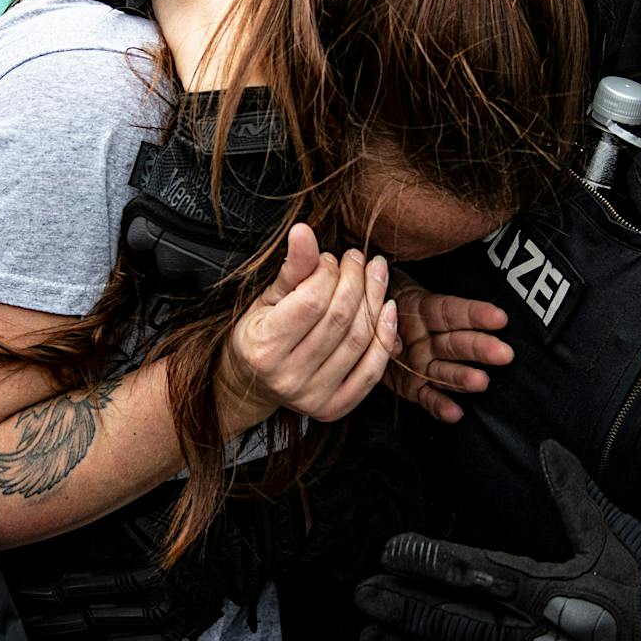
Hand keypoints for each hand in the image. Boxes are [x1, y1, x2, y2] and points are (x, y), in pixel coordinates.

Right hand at [219, 225, 398, 427]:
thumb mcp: (267, 298)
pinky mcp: (334, 409)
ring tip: (374, 275)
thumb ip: (291, 268)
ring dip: (375, 300)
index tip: (331, 259)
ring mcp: (313, 397)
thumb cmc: (260, 334)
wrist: (252, 383)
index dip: (329, 272)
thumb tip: (304, 231)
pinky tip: (388, 309)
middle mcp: (287, 377)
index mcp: (263, 347)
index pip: (312, 300)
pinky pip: (372, 371)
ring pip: (359, 340)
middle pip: (340, 319)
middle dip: (356, 280)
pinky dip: (385, 337)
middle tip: (358, 259)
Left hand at [354, 441, 640, 640]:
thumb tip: (549, 448)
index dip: (427, 562)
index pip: (473, 571)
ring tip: (371, 640)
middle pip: (456, 621)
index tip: (391, 552)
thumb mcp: (614, 540)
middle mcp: (534, 635)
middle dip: (405, 608)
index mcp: (547, 589)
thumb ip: (575, 496)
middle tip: (363, 596)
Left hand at [384, 282, 512, 422]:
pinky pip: (427, 397)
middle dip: (480, 349)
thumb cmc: (375, 302)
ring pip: (447, 372)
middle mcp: (430, 339)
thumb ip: (384, 309)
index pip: (454, 311)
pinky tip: (455, 414)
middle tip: (504, 354)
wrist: (359, 327)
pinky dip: (440, 406)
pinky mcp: (414, 387)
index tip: (499, 318)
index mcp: (424, 310)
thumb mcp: (377, 294)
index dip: (476, 314)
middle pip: (458, 343)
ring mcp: (424, 364)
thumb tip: (392, 334)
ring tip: (482, 383)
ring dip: (464, 379)